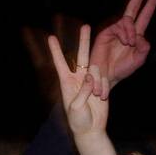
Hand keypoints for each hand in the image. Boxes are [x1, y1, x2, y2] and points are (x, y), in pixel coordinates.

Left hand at [48, 25, 110, 152]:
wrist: (91, 129)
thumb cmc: (78, 121)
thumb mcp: (76, 107)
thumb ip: (82, 92)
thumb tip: (90, 78)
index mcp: (66, 83)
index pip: (60, 63)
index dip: (56, 51)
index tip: (51, 37)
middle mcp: (77, 79)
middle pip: (81, 56)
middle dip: (83, 41)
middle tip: (86, 25)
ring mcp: (90, 81)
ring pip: (96, 69)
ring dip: (98, 81)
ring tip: (97, 95)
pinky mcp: (100, 85)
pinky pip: (104, 79)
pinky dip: (103, 87)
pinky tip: (102, 97)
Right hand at [90, 0, 155, 95]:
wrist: (106, 78)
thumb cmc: (122, 70)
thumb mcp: (139, 59)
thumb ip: (144, 47)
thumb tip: (140, 35)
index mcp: (136, 36)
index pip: (145, 16)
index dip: (150, 4)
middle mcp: (126, 30)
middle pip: (133, 8)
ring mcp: (115, 31)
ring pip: (128, 19)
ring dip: (132, 29)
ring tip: (130, 43)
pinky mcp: (105, 33)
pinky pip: (119, 25)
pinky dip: (125, 32)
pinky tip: (126, 41)